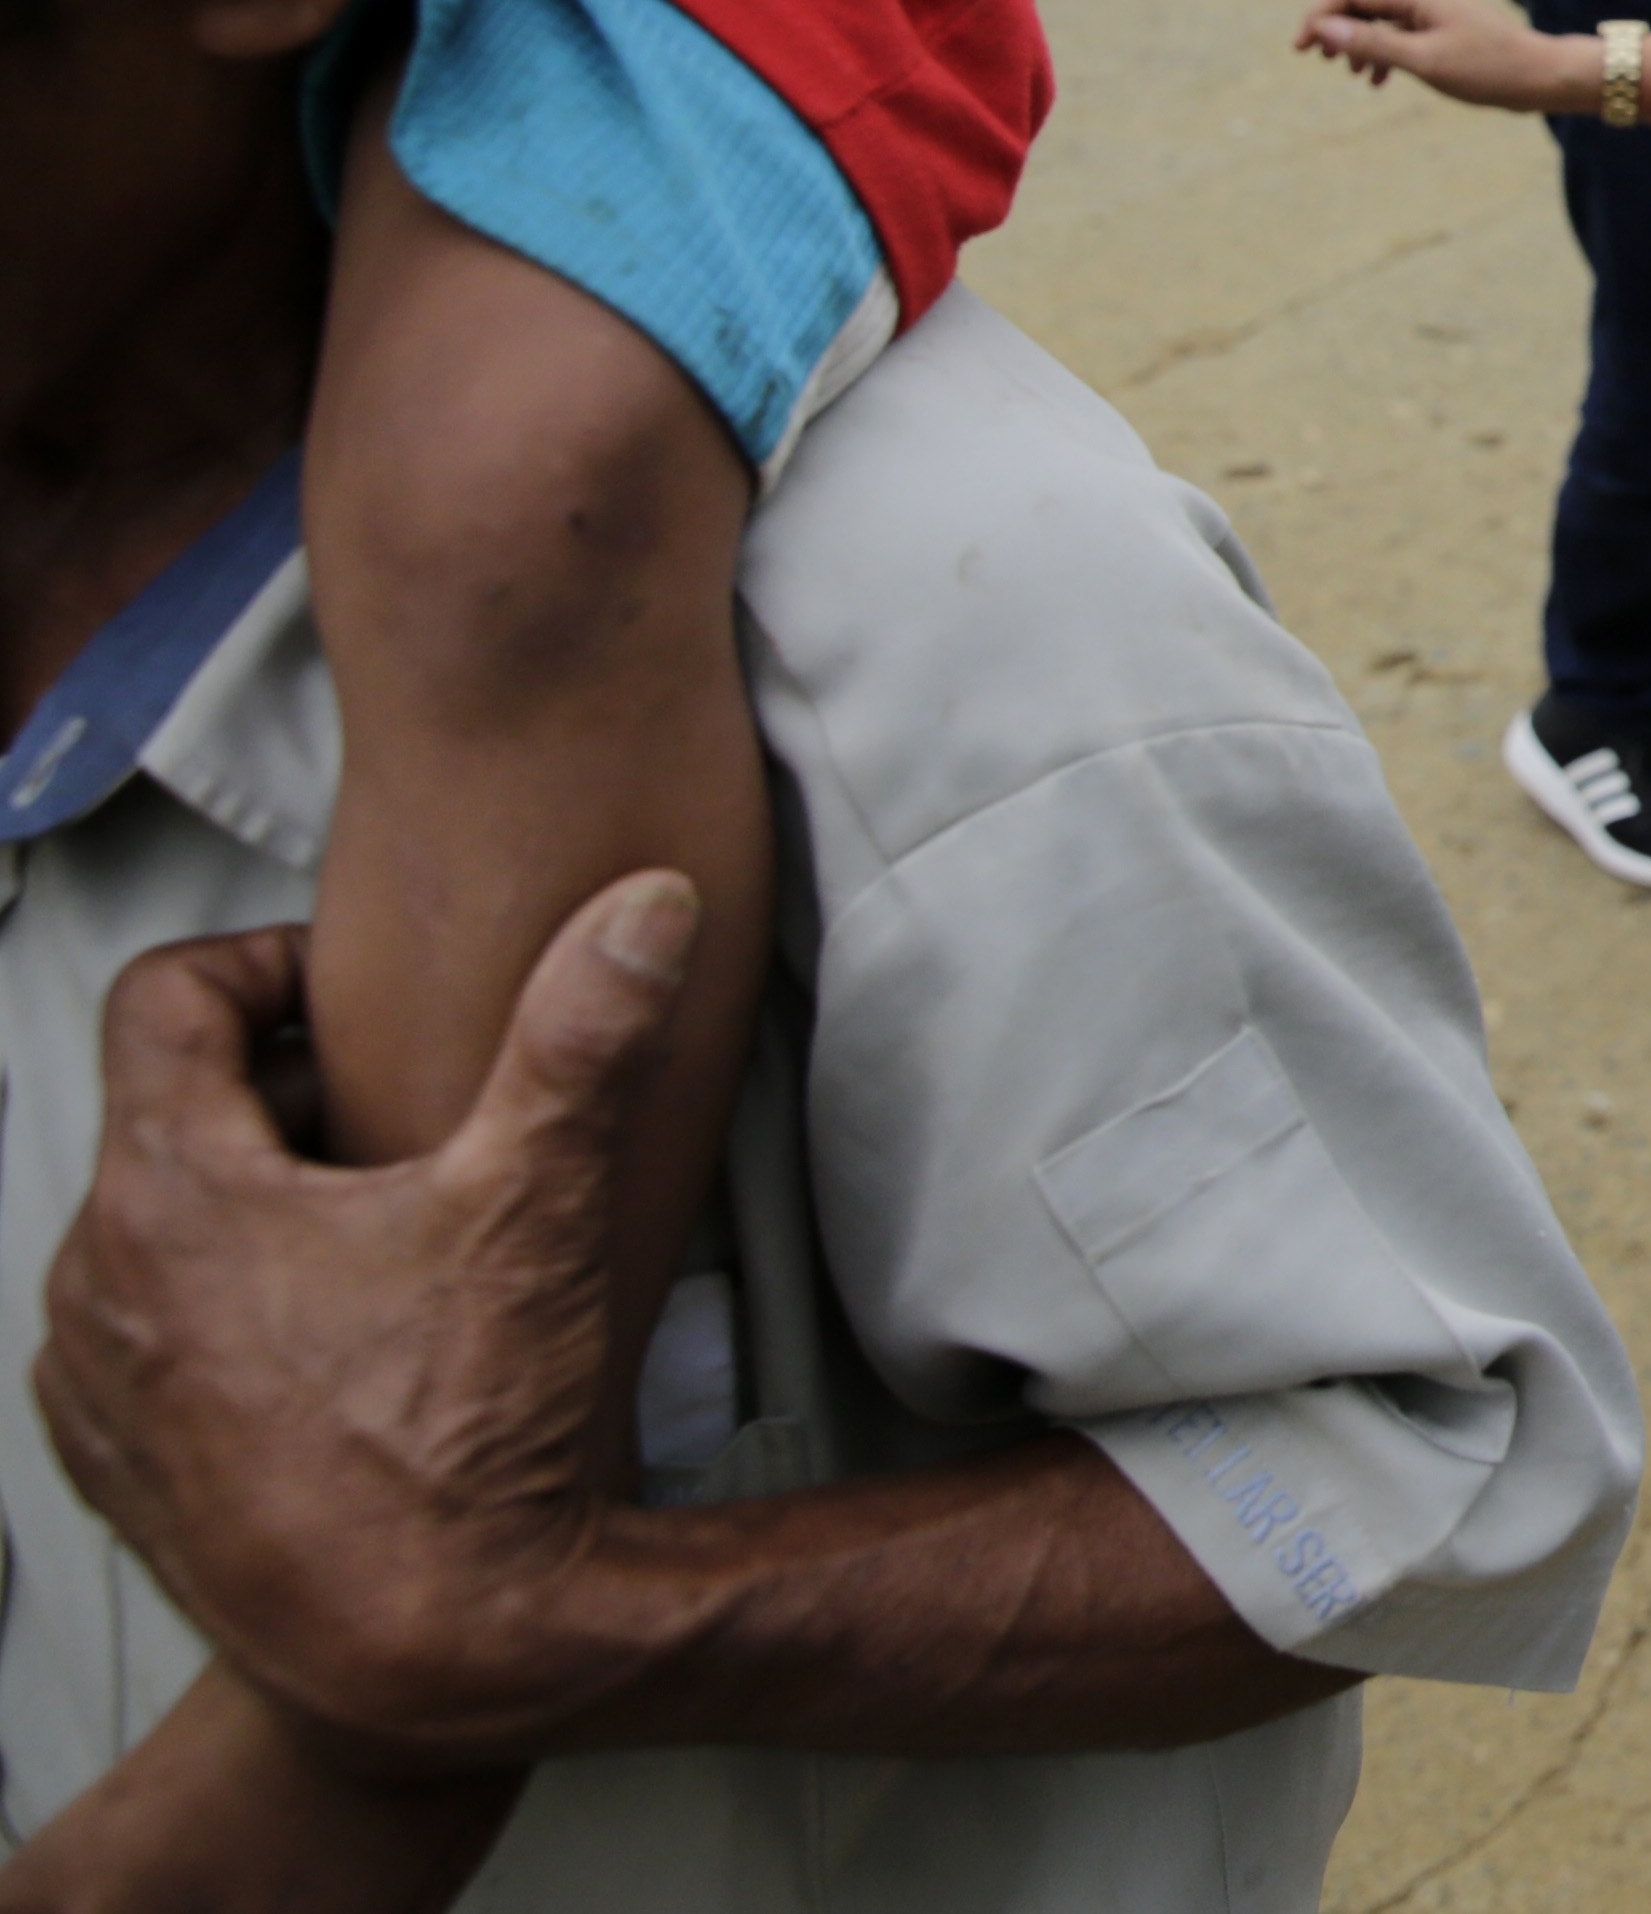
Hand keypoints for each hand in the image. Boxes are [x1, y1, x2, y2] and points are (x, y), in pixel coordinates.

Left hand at [35, 881, 694, 1767]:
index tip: (345, 994)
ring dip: (249, 1207)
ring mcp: (98, 1383)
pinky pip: (146, 1338)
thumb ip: (586, 1033)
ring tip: (376, 1233)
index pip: (166, 997)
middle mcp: (99, 1281)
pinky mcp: (120, 1464)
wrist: (424, 1650)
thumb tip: (642, 912)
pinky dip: (225, 1312)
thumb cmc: (461, 1438)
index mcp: (171, 1192)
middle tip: (399, 1119)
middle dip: (281, 1096)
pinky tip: (337, 1342)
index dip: (264, 961)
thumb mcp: (542, 1200)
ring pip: (152, 1231)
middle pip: (167, 1114)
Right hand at [1296, 0, 1585, 113]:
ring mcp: (1434, 7)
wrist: (1540, 76)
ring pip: (1380, 15)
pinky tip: (1377, 80)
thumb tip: (1325, 30)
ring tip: (1346, 72)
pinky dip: (1382, 49)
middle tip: (1318, 58)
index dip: (1321, 14)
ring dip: (1357, 39)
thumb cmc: (1487, 69)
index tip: (1303, 48)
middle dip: (1336, 24)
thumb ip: (1373, 44)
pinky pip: (1400, 29)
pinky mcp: (1443, 25)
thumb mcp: (1424, 61)